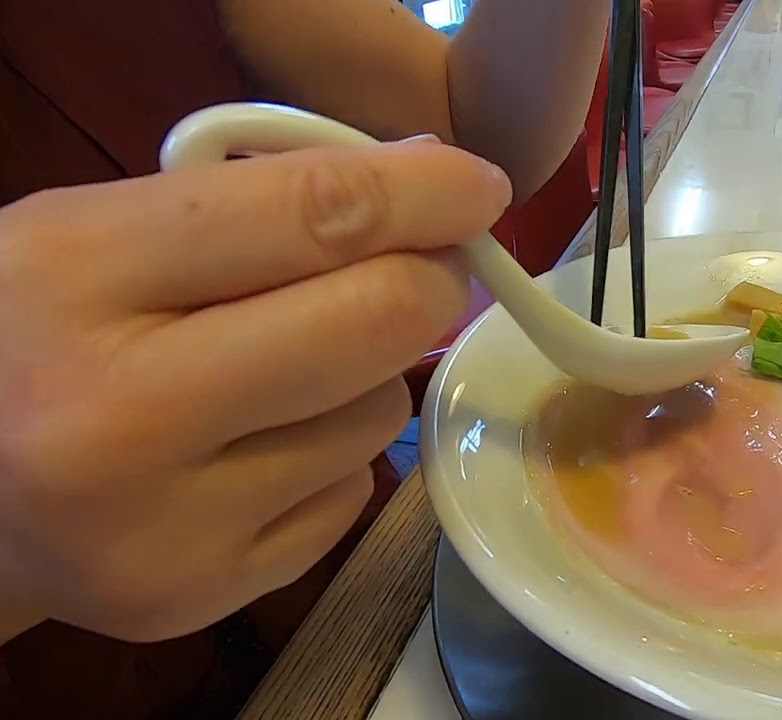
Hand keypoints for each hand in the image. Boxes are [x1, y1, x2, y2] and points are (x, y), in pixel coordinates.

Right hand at [0, 138, 510, 642]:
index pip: (312, 217)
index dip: (424, 194)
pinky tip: (253, 450)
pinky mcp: (205, 593)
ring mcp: (167, 525)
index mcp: (77, 279)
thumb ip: (258, 204)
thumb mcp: (102, 233)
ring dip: (363, 378)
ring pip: (376, 416)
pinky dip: (329, 458)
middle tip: (420, 270)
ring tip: (275, 373)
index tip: (477, 189)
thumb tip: (428, 183)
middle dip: (426, 284)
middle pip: (374, 324)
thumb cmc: (32, 337)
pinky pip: (350, 494)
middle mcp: (118, 415)